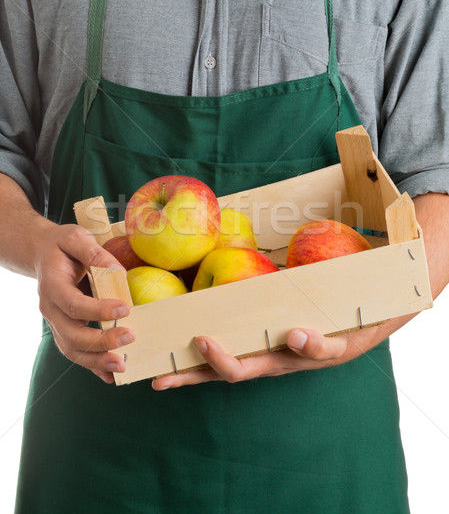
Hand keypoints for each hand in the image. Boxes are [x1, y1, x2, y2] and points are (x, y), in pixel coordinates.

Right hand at [35, 222, 134, 382]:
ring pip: (72, 350)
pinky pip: (77, 352)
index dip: (98, 310)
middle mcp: (50, 309)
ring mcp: (56, 323)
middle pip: (71, 334)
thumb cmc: (63, 246)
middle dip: (100, 341)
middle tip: (130, 337)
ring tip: (122, 366)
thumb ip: (94, 253)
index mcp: (52, 286)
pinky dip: (93, 366)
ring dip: (97, 360)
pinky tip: (111, 375)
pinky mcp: (65, 329)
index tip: (125, 309)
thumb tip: (118, 272)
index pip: (73, 304)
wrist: (43, 254)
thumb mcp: (76, 238)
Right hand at [151, 314, 415, 389]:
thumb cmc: (313, 306)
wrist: (369, 311)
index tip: (157, 379)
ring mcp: (303, 356)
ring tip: (210, 344)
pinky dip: (307, 344)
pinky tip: (296, 332)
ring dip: (240, 360)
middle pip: (237, 371)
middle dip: (208, 366)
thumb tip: (214, 268)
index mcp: (259, 349)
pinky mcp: (335, 347)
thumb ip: (251, 295)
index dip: (188, 375)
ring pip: (271, 365)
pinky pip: (320, 349)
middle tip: (181, 354)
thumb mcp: (276, 302)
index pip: (218, 367)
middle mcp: (276, 358)